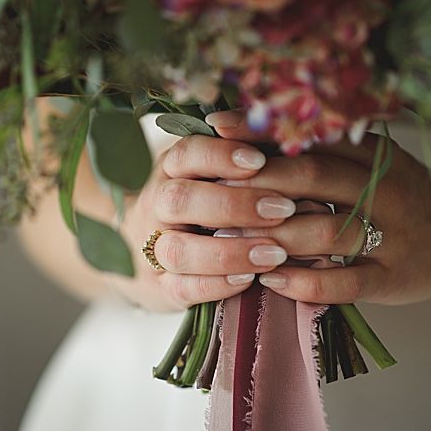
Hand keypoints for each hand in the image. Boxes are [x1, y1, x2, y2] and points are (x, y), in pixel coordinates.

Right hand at [119, 134, 297, 311]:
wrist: (140, 248)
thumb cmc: (197, 203)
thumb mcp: (212, 173)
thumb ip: (244, 158)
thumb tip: (289, 143)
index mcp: (171, 170)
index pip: (186, 154)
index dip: (220, 155)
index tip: (259, 161)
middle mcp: (156, 206)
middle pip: (179, 200)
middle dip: (233, 204)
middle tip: (283, 209)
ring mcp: (153, 248)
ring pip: (178, 249)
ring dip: (229, 251)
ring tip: (274, 253)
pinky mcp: (161, 287)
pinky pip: (182, 287)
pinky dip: (216, 285)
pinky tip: (249, 279)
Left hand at [206, 109, 430, 304]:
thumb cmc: (402, 194)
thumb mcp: (370, 160)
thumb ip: (322, 147)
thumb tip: (249, 130)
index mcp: (371, 153)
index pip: (310, 136)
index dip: (261, 132)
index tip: (216, 127)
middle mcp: (383, 189)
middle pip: (313, 178)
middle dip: (258, 182)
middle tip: (214, 189)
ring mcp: (391, 235)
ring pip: (325, 231)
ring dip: (272, 235)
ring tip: (227, 240)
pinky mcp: (394, 277)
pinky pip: (345, 281)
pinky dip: (304, 281)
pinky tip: (270, 279)